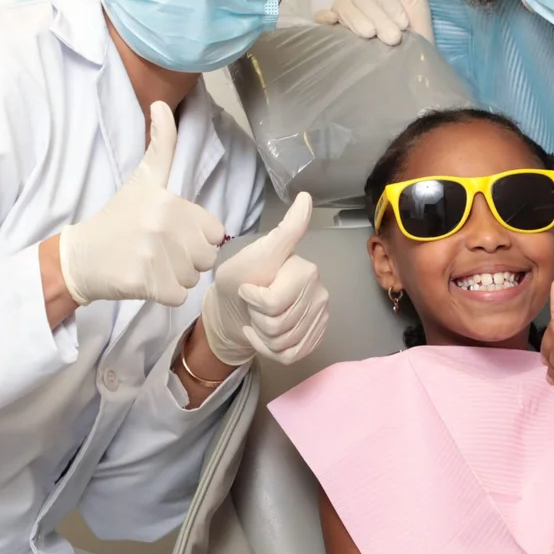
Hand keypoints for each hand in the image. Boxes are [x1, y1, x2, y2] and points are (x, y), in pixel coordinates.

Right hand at [57, 101, 224, 306]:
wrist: (81, 256)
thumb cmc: (118, 217)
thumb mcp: (143, 178)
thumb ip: (161, 145)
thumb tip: (160, 102)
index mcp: (170, 201)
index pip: (214, 231)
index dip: (196, 235)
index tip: (170, 231)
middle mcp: (163, 227)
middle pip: (207, 257)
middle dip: (188, 258)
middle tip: (158, 250)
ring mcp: (153, 257)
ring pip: (194, 278)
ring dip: (177, 276)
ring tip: (150, 263)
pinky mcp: (145, 284)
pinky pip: (179, 297)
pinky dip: (165, 294)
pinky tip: (145, 280)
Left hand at [201, 193, 329, 366]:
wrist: (233, 308)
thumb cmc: (240, 278)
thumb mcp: (255, 254)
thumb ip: (285, 231)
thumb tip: (305, 197)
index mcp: (306, 271)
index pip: (273, 303)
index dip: (252, 300)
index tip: (247, 287)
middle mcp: (320, 293)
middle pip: (278, 326)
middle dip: (256, 320)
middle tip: (252, 306)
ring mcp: (320, 317)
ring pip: (284, 344)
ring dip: (261, 337)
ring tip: (257, 319)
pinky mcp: (315, 337)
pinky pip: (291, 356)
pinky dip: (269, 350)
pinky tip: (263, 336)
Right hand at [313, 0, 432, 45]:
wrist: (412, 68)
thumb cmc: (417, 36)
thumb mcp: (416, 3)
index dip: (387, 1)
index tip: (404, 24)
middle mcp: (360, 1)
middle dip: (379, 18)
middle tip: (393, 39)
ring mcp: (346, 16)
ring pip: (343, 6)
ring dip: (357, 20)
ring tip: (370, 38)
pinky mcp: (335, 33)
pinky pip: (322, 18)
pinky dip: (324, 18)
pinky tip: (332, 25)